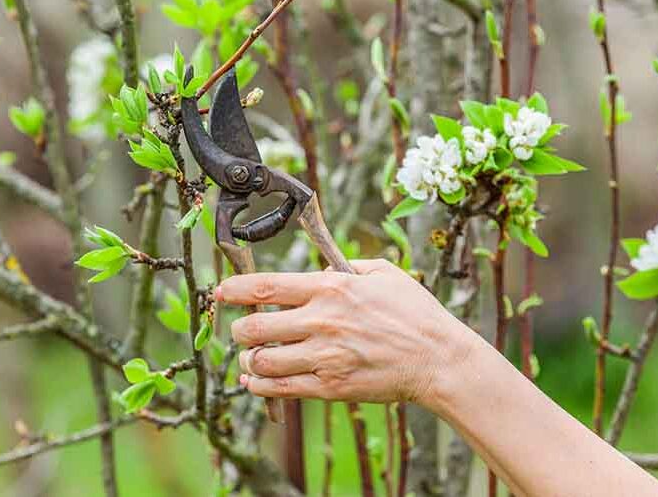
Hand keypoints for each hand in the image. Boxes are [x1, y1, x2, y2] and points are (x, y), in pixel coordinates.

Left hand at [216, 259, 474, 407]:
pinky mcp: (330, 387)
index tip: (220, 292)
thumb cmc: (414, 312)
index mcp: (331, 289)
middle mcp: (321, 322)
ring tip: (252, 356)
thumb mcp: (383, 273)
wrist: (437, 360)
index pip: (266, 287)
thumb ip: (344, 268)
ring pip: (261, 361)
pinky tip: (255, 380)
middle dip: (237, 329)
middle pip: (254, 328)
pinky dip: (259, 385)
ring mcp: (324, 357)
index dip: (234, 290)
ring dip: (248, 358)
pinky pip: (280, 388)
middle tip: (240, 329)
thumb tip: (315, 275)